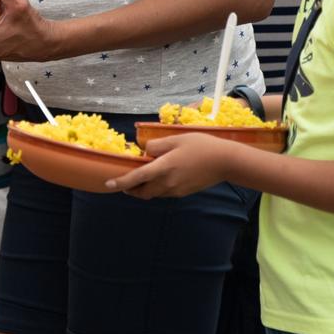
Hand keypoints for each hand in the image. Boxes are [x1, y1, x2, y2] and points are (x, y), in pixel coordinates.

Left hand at [107, 131, 241, 198]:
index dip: (121, 182)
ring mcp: (176, 190)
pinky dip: (156, 188)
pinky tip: (160, 177)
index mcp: (164, 167)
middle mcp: (168, 183)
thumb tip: (145, 152)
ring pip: (153, 194)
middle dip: (130, 190)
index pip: (136, 178)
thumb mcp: (177, 139)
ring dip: (143, 189)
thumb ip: (157, 145)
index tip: (108, 185)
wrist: (225, 162)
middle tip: (124, 183)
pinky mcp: (183, 193)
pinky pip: (164, 193)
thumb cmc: (201, 146)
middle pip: (142, 192)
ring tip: (141, 178)